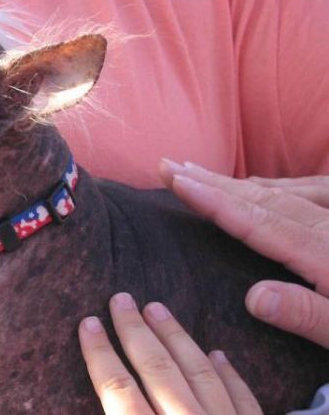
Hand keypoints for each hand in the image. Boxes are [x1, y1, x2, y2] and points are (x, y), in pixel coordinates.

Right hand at [78, 293, 261, 414]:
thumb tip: (92, 403)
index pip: (118, 389)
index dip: (99, 354)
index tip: (88, 323)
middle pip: (157, 370)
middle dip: (134, 331)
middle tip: (120, 298)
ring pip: (199, 374)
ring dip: (176, 338)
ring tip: (157, 309)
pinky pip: (243, 399)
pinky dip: (228, 374)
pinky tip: (218, 354)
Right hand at [160, 160, 328, 347]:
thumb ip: (305, 314)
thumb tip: (252, 297)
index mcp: (321, 252)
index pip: (254, 220)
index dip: (212, 200)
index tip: (176, 181)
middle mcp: (324, 228)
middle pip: (257, 197)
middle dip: (208, 180)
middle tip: (166, 164)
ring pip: (275, 191)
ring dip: (229, 181)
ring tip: (193, 170)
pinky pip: (299, 192)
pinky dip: (265, 185)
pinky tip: (252, 185)